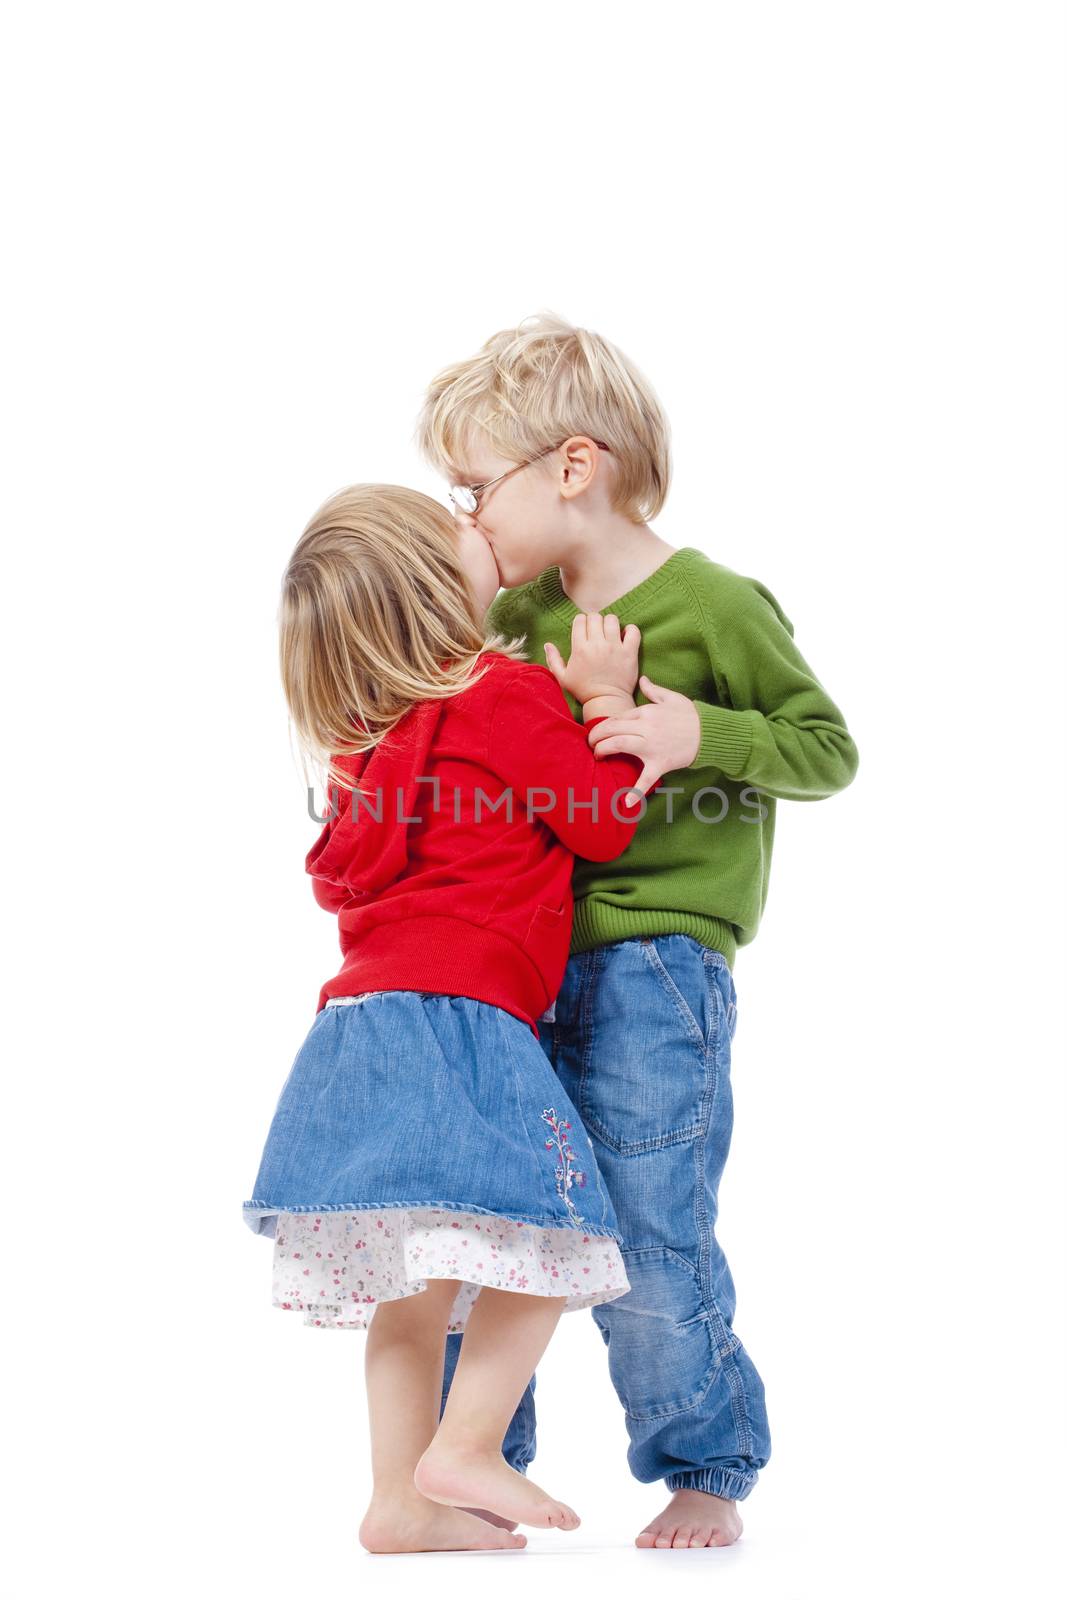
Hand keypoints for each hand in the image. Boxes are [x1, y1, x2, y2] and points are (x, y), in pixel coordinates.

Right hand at [543, 612, 640, 709]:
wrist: (606, 702)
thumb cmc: (583, 691)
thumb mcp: (562, 678)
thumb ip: (553, 660)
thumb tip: (547, 644)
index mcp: (580, 648)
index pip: (580, 620)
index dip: (581, 622)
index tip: (584, 629)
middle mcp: (597, 645)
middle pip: (596, 617)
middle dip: (595, 621)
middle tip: (597, 631)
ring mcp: (614, 647)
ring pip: (613, 620)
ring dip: (610, 623)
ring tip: (610, 633)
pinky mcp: (629, 653)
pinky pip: (633, 631)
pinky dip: (630, 630)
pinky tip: (625, 636)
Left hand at [585, 674, 701, 794]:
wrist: (711, 733)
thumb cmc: (692, 715)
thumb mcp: (672, 698)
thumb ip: (654, 690)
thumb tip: (643, 679)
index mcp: (646, 712)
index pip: (617, 718)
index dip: (603, 725)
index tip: (597, 732)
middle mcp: (646, 728)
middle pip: (612, 729)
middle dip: (596, 736)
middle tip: (590, 743)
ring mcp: (651, 746)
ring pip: (619, 744)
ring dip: (603, 750)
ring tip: (597, 755)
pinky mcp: (660, 763)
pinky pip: (646, 778)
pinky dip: (636, 792)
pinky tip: (626, 804)